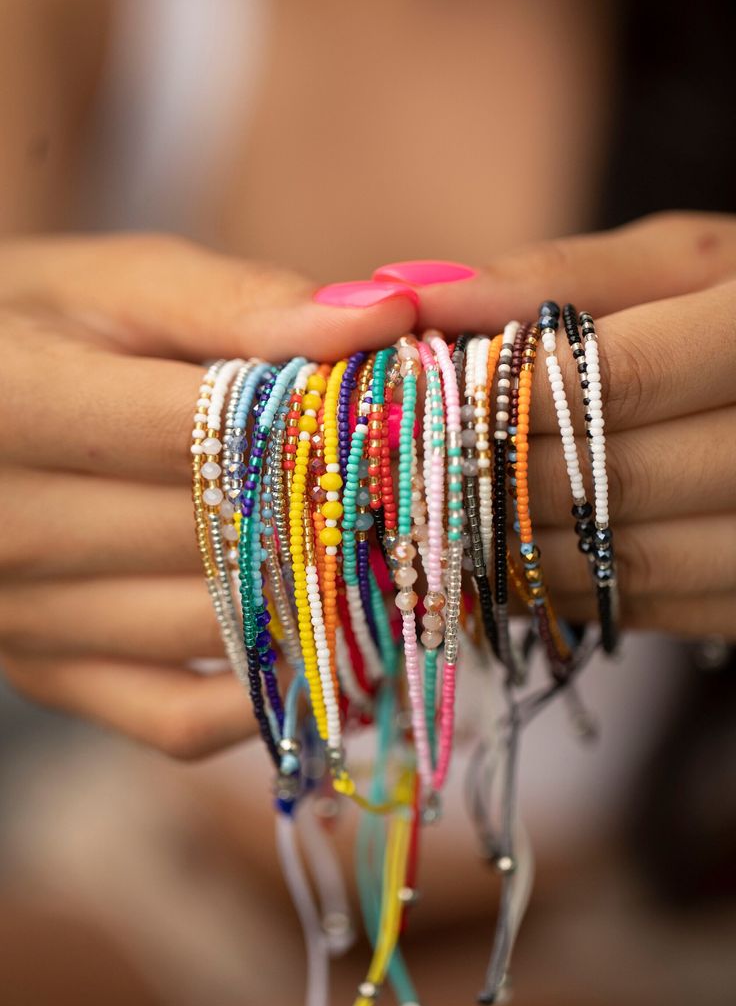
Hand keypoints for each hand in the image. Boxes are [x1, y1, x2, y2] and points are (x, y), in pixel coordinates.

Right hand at [0, 234, 416, 755]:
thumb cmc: (43, 325)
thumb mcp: (122, 284)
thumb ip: (244, 304)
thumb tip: (386, 319)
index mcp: (13, 404)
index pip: (218, 432)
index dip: (337, 427)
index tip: (424, 413)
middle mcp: (7, 528)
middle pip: (232, 538)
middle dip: (351, 511)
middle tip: (437, 488)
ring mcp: (25, 620)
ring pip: (227, 631)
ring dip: (334, 601)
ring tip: (404, 555)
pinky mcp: (50, 677)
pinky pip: (183, 721)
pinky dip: (275, 696)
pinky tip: (335, 648)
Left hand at [414, 212, 735, 638]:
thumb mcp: (682, 263)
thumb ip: (556, 277)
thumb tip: (402, 294)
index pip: (614, 377)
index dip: (506, 393)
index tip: (424, 396)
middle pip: (608, 480)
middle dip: (494, 476)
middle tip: (413, 466)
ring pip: (618, 562)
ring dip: (511, 548)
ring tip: (439, 520)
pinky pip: (640, 609)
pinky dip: (556, 591)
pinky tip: (504, 565)